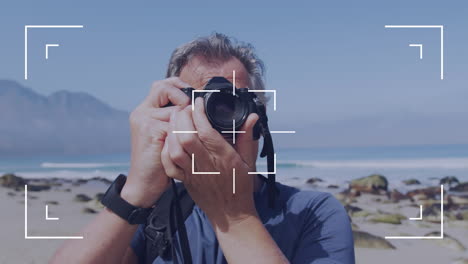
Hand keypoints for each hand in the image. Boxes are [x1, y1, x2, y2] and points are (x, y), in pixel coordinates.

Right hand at [121, 77, 190, 207]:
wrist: (144, 184)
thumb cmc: (159, 162)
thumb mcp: (166, 136)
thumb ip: (174, 120)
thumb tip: (195, 107)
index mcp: (145, 111)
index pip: (162, 85)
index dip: (178, 87)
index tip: (192, 97)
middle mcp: (142, 112)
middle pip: (165, 88)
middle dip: (183, 97)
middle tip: (193, 111)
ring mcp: (145, 120)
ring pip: (176, 108)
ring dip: (187, 120)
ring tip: (190, 135)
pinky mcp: (150, 130)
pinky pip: (177, 123)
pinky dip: (185, 133)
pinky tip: (185, 145)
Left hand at [160, 97, 258, 230]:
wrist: (231, 215)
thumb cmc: (241, 186)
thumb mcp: (249, 161)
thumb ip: (248, 137)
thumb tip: (252, 117)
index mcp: (223, 157)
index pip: (206, 131)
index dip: (199, 113)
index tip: (198, 102)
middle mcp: (205, 164)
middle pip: (186, 137)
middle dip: (182, 117)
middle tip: (185, 107)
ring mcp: (192, 173)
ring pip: (175, 149)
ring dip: (172, 131)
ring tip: (176, 119)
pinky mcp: (184, 180)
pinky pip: (169, 165)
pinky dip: (166, 150)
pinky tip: (170, 139)